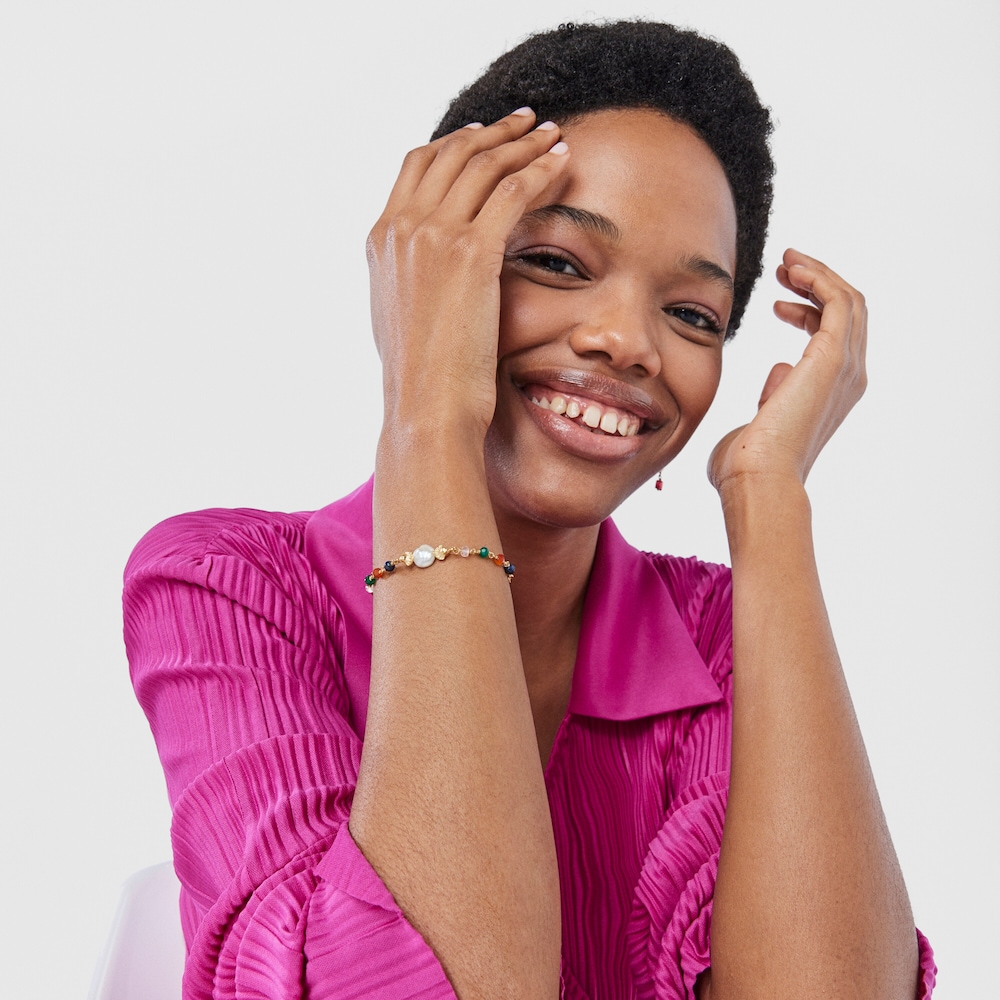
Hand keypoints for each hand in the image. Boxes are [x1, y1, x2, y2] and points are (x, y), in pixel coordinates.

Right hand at [367, 109, 569, 438]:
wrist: (425, 408)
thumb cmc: (421, 379)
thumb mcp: (398, 317)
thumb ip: (407, 278)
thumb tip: (423, 272)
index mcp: (380, 239)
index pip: (417, 167)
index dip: (455, 145)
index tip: (484, 138)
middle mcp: (401, 227)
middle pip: (450, 153)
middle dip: (492, 132)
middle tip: (525, 122)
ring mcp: (433, 235)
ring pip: (484, 164)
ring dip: (522, 142)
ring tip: (550, 134)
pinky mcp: (471, 252)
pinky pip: (512, 191)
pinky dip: (540, 168)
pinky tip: (562, 159)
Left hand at [708, 248, 866, 495]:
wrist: (757, 477)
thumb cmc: (747, 463)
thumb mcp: (760, 422)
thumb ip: (772, 397)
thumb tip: (778, 374)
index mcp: (833, 395)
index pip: (834, 339)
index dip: (808, 312)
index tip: (777, 302)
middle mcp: (848, 379)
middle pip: (849, 314)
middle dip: (818, 284)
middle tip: (785, 269)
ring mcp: (845, 368)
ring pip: (848, 302)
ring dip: (818, 274)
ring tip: (786, 262)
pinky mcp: (832, 358)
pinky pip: (838, 302)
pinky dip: (819, 279)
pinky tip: (792, 272)